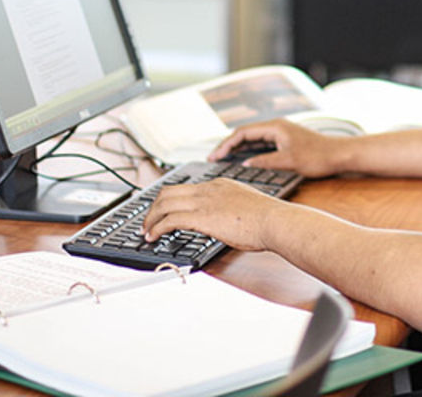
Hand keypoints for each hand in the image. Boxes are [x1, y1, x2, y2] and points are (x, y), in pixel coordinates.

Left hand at [142, 178, 284, 249]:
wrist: (274, 221)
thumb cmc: (268, 219)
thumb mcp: (245, 206)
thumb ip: (231, 209)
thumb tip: (226, 221)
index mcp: (219, 185)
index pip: (186, 188)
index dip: (170, 200)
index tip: (163, 210)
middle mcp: (209, 189)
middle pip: (169, 192)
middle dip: (154, 207)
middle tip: (148, 221)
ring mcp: (204, 201)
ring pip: (165, 203)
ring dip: (151, 218)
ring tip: (146, 231)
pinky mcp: (202, 217)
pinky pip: (170, 220)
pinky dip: (157, 228)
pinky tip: (153, 237)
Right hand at [208, 119, 347, 177]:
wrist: (340, 155)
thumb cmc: (319, 156)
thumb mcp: (289, 161)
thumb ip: (265, 162)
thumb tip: (245, 165)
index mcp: (275, 127)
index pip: (242, 133)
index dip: (226, 144)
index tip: (215, 156)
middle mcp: (277, 127)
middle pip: (245, 134)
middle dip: (228, 145)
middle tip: (213, 159)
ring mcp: (281, 133)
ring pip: (253, 139)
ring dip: (237, 148)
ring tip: (223, 160)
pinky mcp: (286, 141)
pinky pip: (261, 144)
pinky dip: (249, 151)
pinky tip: (243, 160)